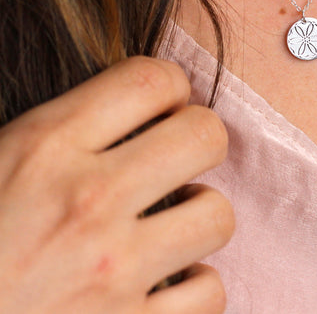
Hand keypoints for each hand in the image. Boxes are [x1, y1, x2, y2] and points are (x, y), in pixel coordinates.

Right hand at [0, 57, 233, 313]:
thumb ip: (43, 133)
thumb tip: (103, 109)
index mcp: (42, 148)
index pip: (148, 81)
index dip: (170, 83)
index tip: (167, 101)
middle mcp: (87, 202)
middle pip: (204, 136)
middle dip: (201, 137)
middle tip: (180, 153)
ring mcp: (113, 272)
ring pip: (217, 215)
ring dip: (202, 214)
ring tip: (173, 221)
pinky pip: (208, 293)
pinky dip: (196, 285)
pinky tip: (169, 281)